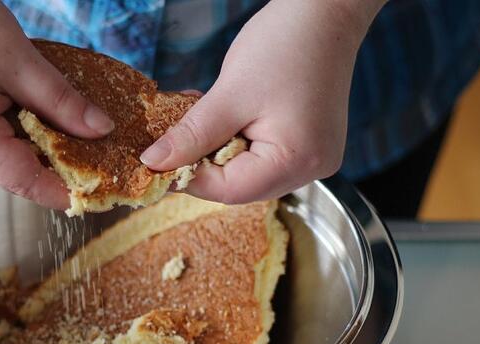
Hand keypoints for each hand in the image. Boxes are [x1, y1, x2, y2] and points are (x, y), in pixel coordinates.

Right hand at [0, 0, 113, 207]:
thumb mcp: (21, 61)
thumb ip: (63, 103)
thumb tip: (100, 130)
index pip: (25, 183)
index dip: (64, 190)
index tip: (96, 192)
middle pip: (10, 176)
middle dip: (49, 166)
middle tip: (89, 152)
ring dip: (26, 149)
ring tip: (57, 125)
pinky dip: (4, 135)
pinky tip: (21, 111)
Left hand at [140, 0, 383, 203]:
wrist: (324, 14)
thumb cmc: (285, 45)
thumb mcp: (229, 94)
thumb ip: (191, 135)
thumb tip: (154, 163)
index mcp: (296, 161)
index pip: (229, 190)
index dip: (189, 177)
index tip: (157, 161)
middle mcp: (312, 169)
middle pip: (241, 186)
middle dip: (205, 164)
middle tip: (177, 136)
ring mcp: (315, 158)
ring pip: (250, 172)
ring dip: (220, 151)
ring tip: (206, 117)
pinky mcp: (310, 145)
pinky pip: (265, 156)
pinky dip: (239, 141)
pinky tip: (228, 116)